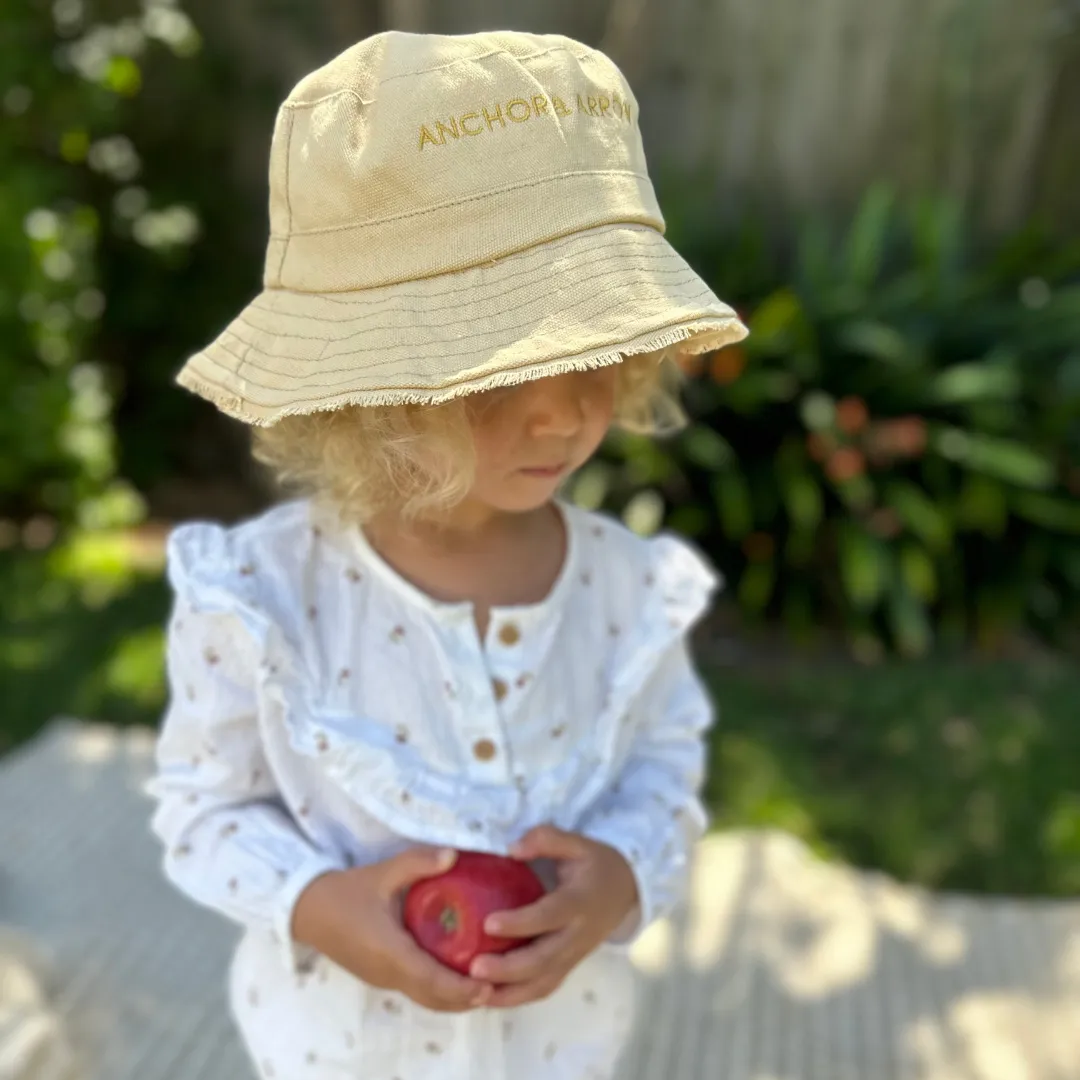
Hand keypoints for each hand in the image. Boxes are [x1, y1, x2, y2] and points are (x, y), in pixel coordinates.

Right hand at [291, 847, 492, 1012]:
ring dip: (452, 998)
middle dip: (465, 997)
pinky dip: (438, 990)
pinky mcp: (380, 975)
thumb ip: (418, 863)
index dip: (460, 987)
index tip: (488, 984)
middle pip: (432, 997)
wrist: (308, 910)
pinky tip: (455, 973)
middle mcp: (387, 972)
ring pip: (423, 997)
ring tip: (484, 985)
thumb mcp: (382, 872)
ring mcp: (382, 978)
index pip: (430, 979)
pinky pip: (414, 989)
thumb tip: (454, 854)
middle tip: (498, 986)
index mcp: (389, 951)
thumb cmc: (346, 891)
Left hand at [469, 825, 638, 1007]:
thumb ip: (547, 839)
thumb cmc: (595, 864)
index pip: (549, 916)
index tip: (488, 923)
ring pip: (543, 982)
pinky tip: (489, 998)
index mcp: (579, 902)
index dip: (520, 922)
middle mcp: (577, 935)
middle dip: (508, 968)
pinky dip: (517, 998)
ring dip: (509, 992)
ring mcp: (573, 955)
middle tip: (474, 968)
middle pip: (543, 959)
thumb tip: (512, 849)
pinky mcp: (568, 966)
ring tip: (475, 992)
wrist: (626, 891)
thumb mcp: (577, 842)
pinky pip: (544, 988)